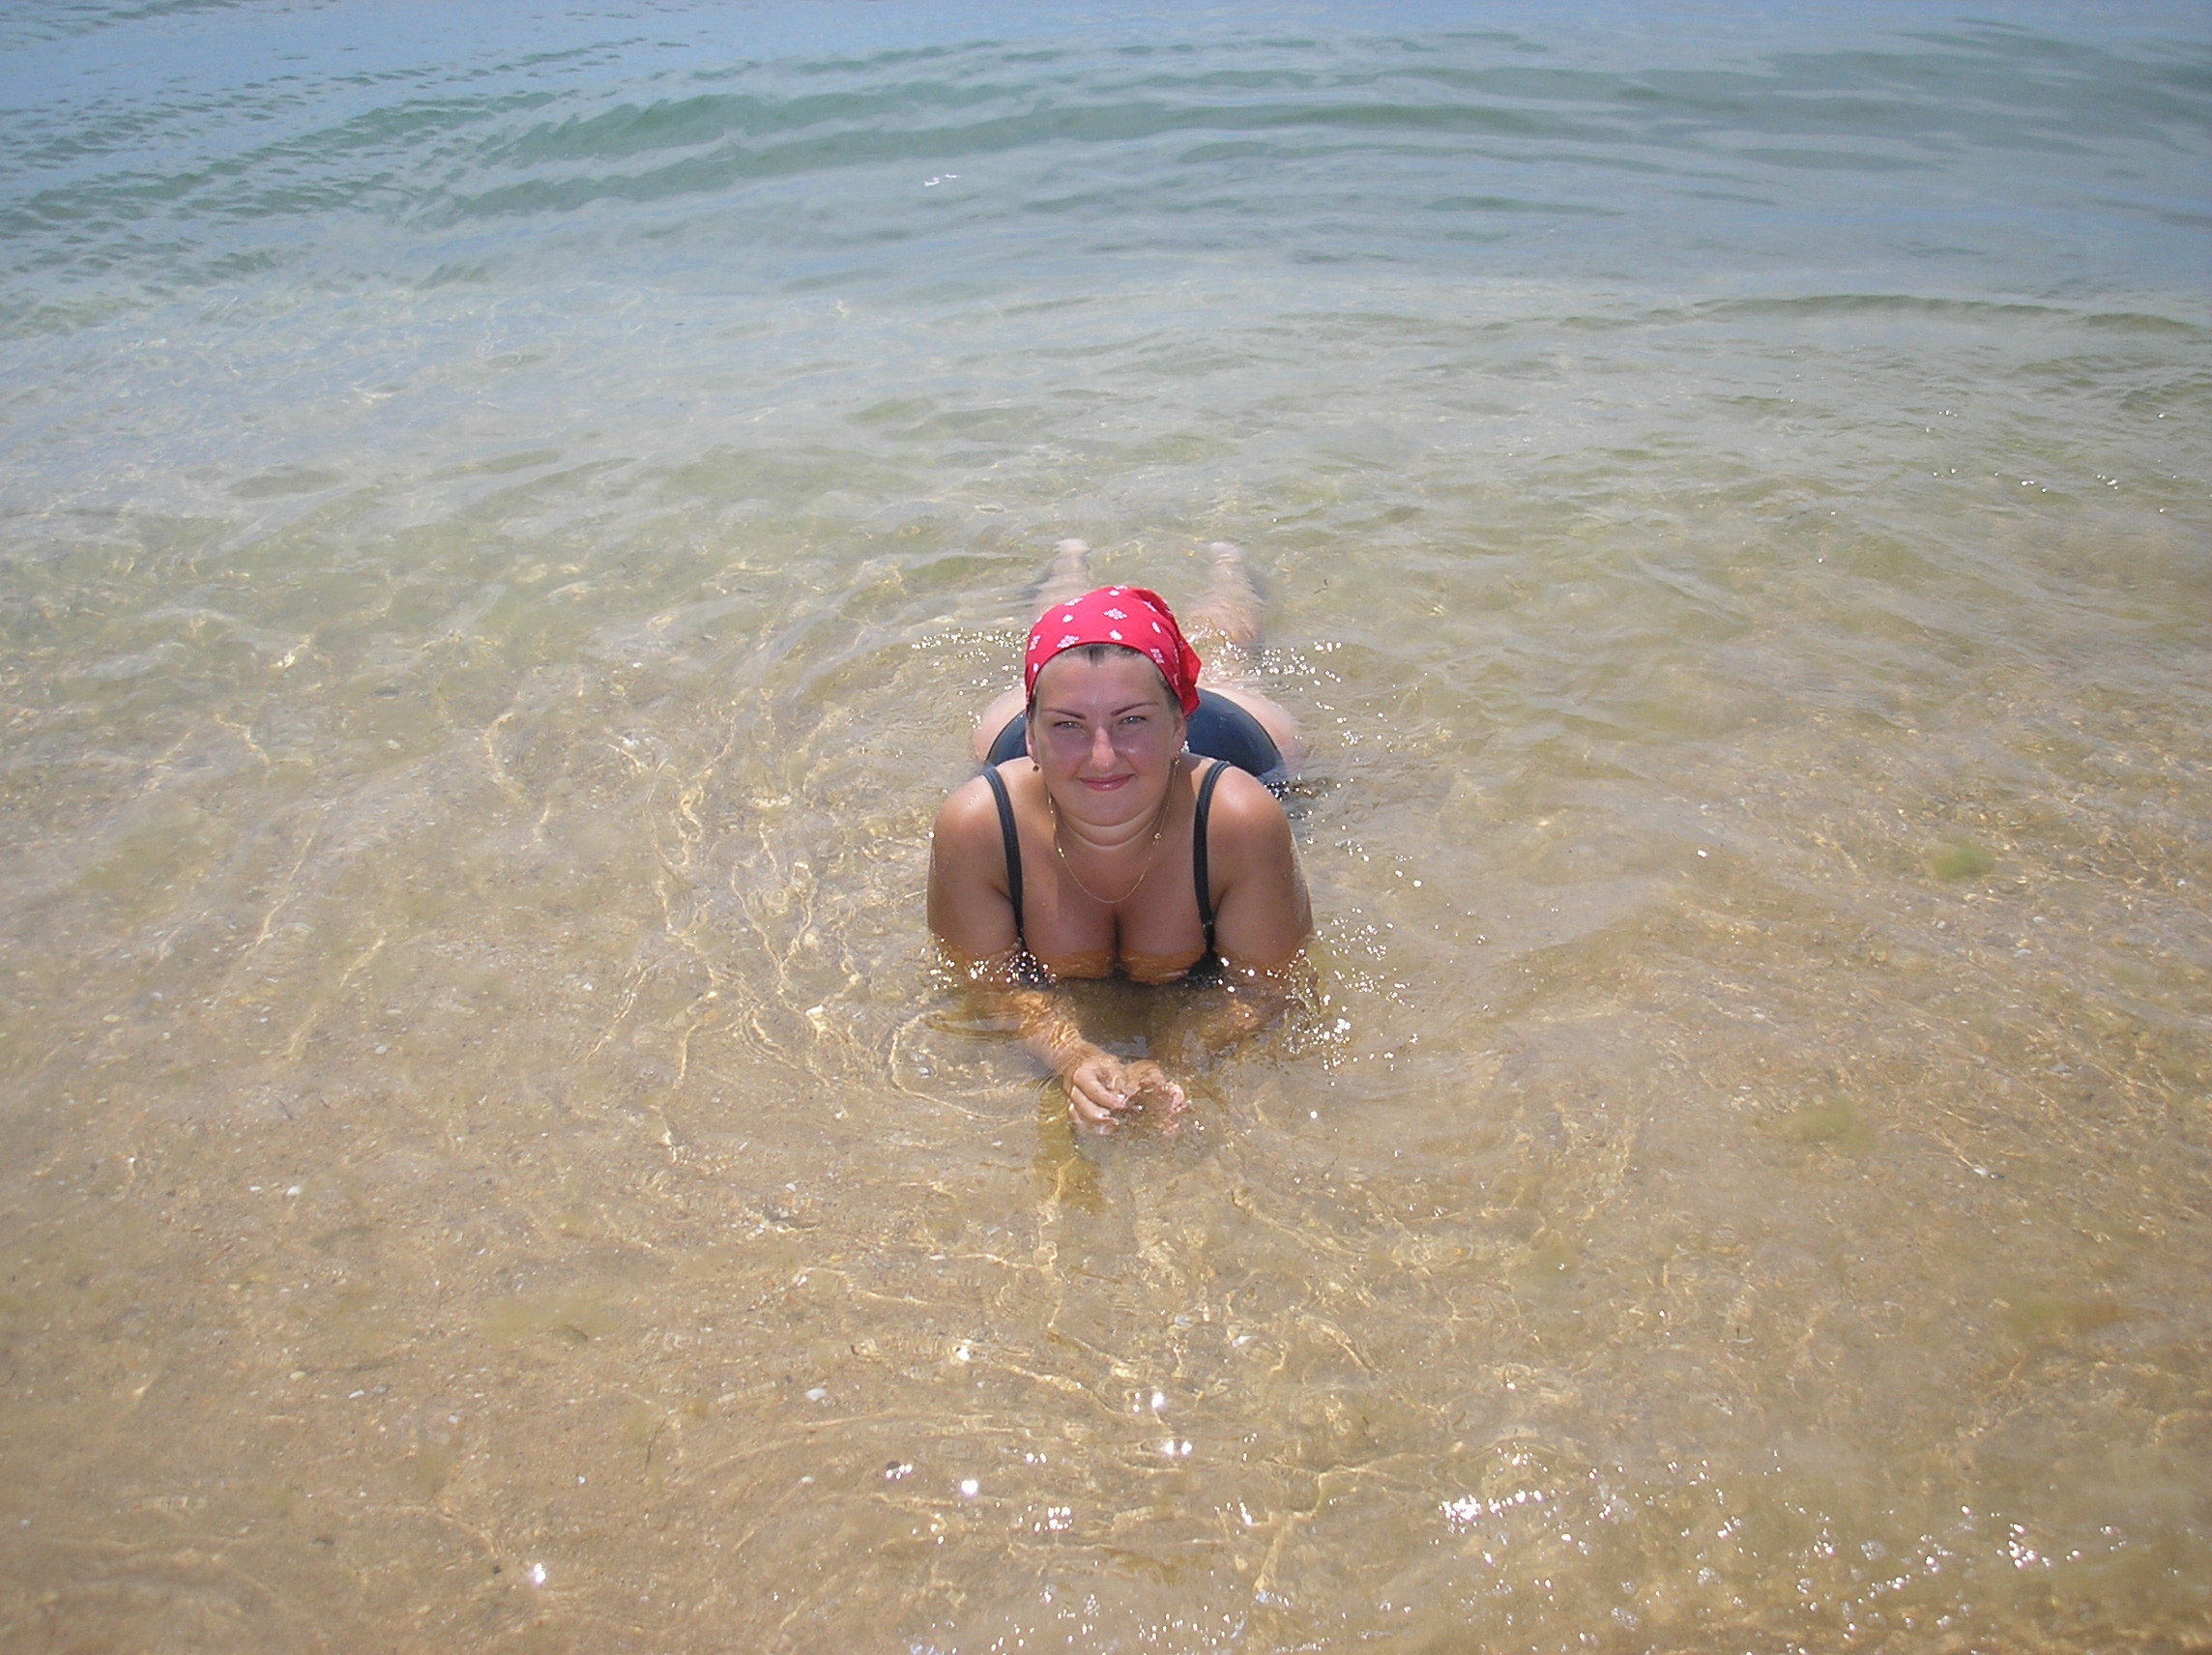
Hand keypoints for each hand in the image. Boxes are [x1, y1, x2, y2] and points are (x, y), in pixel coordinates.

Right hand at [1060, 1051, 1187, 1133]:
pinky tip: (1104, 1129)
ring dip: (1095, 1126)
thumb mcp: (1110, 1063)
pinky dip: (1090, 1128)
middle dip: (1101, 1118)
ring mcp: (1070, 1101)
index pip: (1095, 1092)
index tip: (1122, 1105)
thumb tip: (1124, 1093)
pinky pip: (1078, 1122)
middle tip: (1116, 1121)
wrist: (1076, 1060)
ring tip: (1112, 1127)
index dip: (1109, 1100)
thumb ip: (1118, 1078)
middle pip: (1084, 1109)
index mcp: (1081, 1076)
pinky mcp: (1072, 1109)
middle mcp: (1073, 1090)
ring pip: (1079, 1119)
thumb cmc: (1095, 1063)